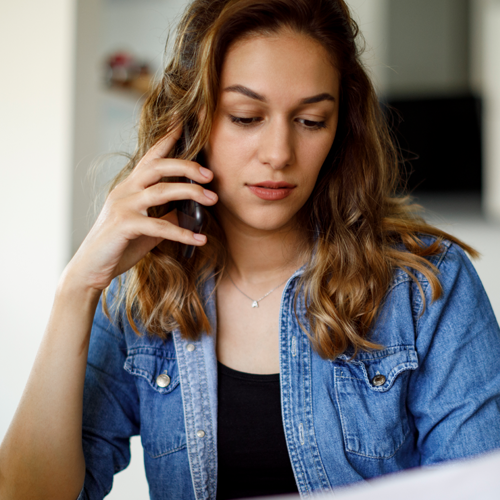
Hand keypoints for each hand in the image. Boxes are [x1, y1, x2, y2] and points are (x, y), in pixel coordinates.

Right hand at [64, 124, 217, 291]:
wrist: (91, 268)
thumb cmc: (120, 245)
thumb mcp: (147, 226)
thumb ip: (165, 214)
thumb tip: (190, 210)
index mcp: (130, 186)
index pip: (151, 157)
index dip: (167, 139)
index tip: (185, 123)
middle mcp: (125, 190)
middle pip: (158, 167)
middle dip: (187, 167)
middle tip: (211, 175)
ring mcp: (123, 206)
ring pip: (161, 191)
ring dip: (190, 193)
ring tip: (213, 199)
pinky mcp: (123, 226)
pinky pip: (159, 225)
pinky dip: (182, 232)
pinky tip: (200, 239)